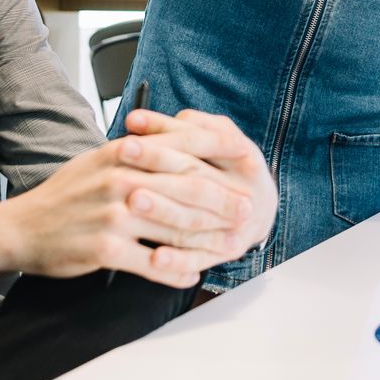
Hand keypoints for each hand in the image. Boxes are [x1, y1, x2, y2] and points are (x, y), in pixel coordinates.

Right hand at [0, 120, 260, 288]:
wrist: (21, 228)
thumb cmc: (66, 194)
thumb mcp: (100, 159)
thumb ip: (140, 151)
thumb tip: (182, 144)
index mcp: (124, 153)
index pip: (183, 155)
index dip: (217, 165)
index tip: (243, 173)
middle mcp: (122, 180)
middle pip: (187, 192)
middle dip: (223, 205)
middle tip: (248, 213)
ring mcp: (114, 216)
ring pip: (176, 230)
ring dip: (209, 242)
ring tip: (231, 248)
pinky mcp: (106, 249)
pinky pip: (153, 264)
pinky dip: (176, 273)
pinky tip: (192, 275)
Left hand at [125, 108, 276, 249]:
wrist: (257, 208)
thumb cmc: (224, 167)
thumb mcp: (213, 138)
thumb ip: (179, 128)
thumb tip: (136, 120)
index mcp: (244, 154)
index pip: (203, 141)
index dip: (166, 133)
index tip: (130, 127)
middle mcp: (247, 189)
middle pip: (197, 177)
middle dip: (158, 163)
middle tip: (123, 153)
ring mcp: (239, 223)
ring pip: (196, 219)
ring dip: (163, 210)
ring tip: (131, 201)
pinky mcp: (227, 252)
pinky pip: (199, 257)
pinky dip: (178, 260)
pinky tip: (154, 258)